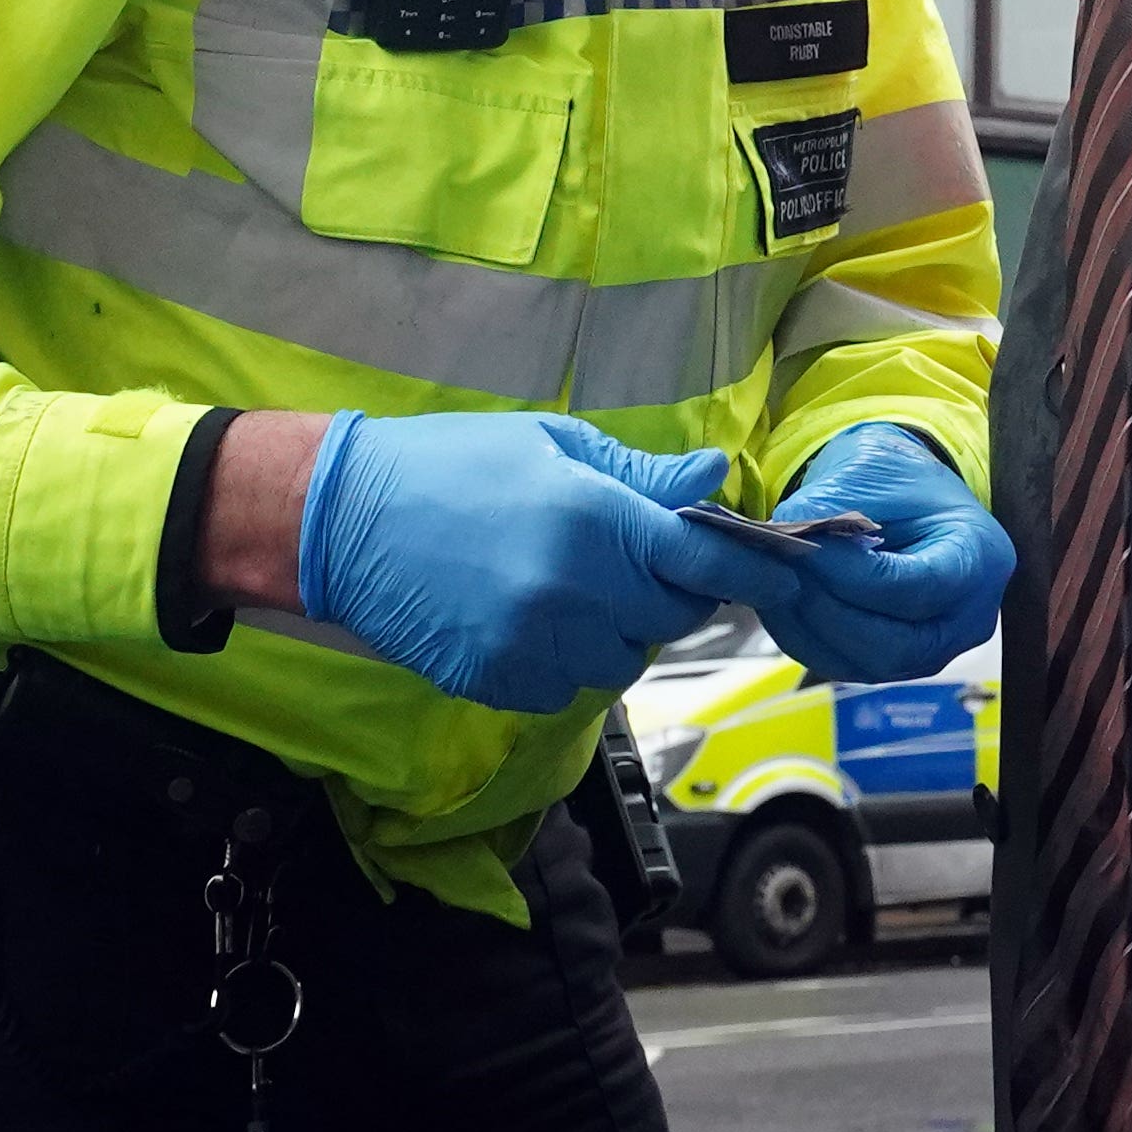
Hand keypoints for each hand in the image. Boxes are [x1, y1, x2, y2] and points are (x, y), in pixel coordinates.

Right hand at [290, 410, 734, 711]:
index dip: (753, 568)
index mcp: (595, 521)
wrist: (343, 520)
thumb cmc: (453, 464)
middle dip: (670, 590)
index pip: (705, 559)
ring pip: (622, 658)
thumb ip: (640, 475)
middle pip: (672, 615)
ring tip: (575, 585)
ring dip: (619, 629)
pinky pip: (568, 686)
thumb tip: (713, 478)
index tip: (787, 572)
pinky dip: (568, 659)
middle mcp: (574, 592)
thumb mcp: (553, 445)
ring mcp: (533, 646)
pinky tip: (534, 617)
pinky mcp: (498, 682)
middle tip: (635, 557)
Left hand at [657, 422, 1014, 684]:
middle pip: (894, 644)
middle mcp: (969, 619)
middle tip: (780, 574)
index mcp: (980, 559)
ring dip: (807, 628)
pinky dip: (805, 637)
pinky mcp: (898, 664)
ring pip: (864, 664)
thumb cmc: (901, 478)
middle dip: (827, 611)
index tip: (802, 548)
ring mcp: (936, 650)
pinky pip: (845, 666)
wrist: (911, 500)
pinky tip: (781, 603)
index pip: (916, 588)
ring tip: (772, 585)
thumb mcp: (873, 470)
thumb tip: (785, 541)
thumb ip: (831, 508)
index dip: (852, 575)